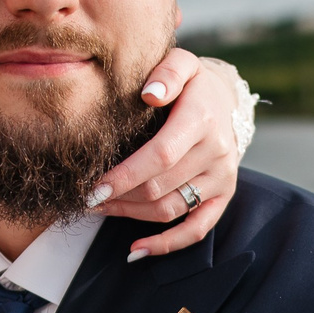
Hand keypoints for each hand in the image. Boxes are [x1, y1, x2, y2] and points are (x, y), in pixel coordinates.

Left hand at [90, 50, 249, 259]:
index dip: (125, 176)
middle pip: (160, 187)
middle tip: (87, 198)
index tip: (93, 187)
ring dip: (131, 215)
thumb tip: (150, 93)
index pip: (160, 156)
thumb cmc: (192, 83)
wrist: (227, 100)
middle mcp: (217, 152)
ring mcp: (222, 177)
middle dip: (119, 197)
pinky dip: (167, 244)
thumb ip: (167, 72)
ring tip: (101, 209)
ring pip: (170, 209)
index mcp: (202, 119)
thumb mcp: (182, 63)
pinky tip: (136, 249)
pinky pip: (197, 229)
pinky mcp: (223, 196)